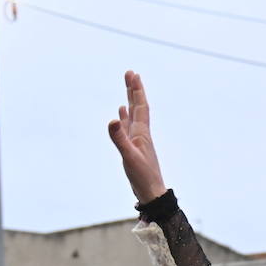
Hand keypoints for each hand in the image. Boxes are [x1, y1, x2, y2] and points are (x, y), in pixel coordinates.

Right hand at [107, 71, 167, 203]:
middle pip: (138, 107)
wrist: (152, 192)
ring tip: (128, 88)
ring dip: (130, 100)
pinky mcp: (134, 148)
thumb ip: (119, 138)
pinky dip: (124, 117)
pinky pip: (128, 127)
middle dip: (134, 90)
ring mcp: (138, 140)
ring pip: (133, 115)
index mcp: (142, 133)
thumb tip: (112, 119)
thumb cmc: (143, 177)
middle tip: (130, 73)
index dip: (136, 90)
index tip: (132, 74)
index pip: (140, 106)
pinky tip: (121, 113)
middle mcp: (141, 134)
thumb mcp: (128, 157)